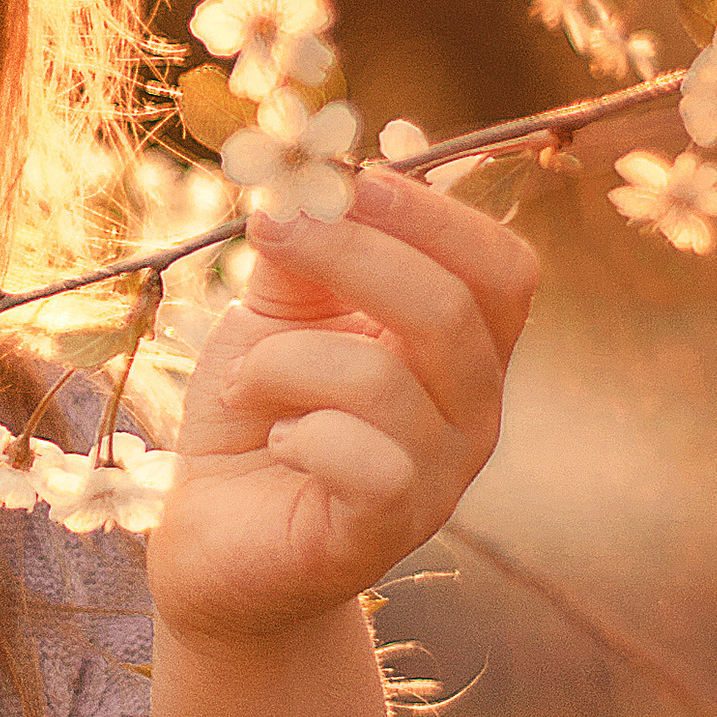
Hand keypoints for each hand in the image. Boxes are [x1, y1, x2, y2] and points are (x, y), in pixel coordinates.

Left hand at [147, 167, 538, 648]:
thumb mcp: (275, 314)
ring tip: (247, 380)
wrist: (215, 535)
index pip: (502, 268)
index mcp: (463, 348)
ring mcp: (439, 479)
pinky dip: (299, 433)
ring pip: (385, 380)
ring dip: (287, 359)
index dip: (431, 213)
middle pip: (453, 308)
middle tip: (268, 230)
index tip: (344, 181)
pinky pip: (367, 462)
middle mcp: (472, 413)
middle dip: (351, 251)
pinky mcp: (387, 531)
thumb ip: (303, 254)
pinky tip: (275, 442)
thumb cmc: (258, 412)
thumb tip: (310, 182)